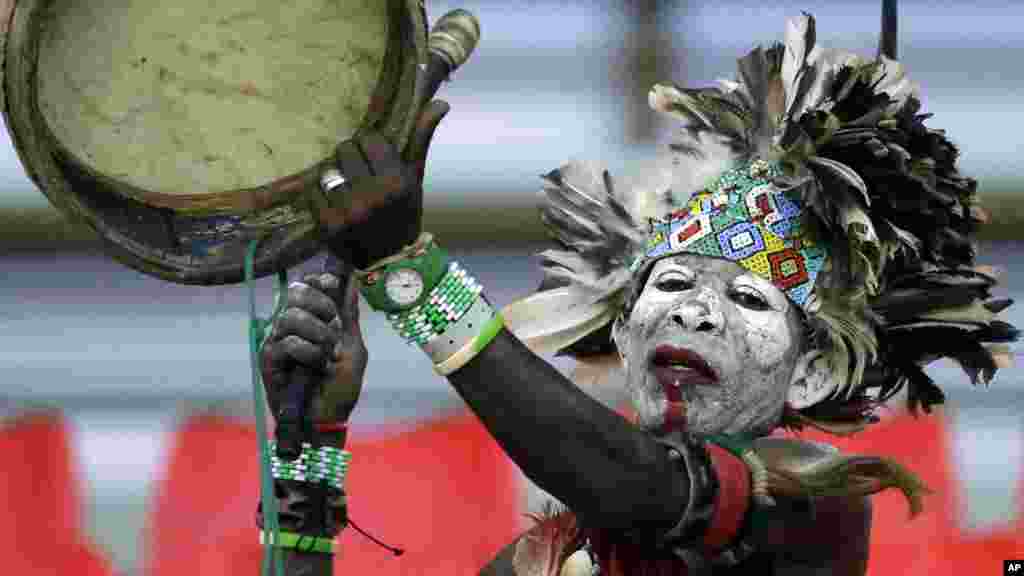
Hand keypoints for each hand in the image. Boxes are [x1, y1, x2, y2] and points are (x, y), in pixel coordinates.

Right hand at [260, 260, 366, 426]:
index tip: (333, 284)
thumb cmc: (339, 388)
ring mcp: (278, 341)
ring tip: (328, 352)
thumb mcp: (353, 348)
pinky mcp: (268, 358)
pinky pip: (286, 342)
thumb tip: (352, 281)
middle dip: (319, 302)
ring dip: (316, 331)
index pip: (307, 285)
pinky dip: (307, 352)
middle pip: (295, 292)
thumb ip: (349, 315)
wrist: (327, 421)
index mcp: (312, 320)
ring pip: (289, 315)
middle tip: (333, 323)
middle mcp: (292, 327)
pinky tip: (316, 366)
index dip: (319, 280)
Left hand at [318, 100, 449, 269]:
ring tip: (347, 190)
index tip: (374, 158)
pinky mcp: (326, 226)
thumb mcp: (415, 178)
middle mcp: (371, 197)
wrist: (392, 262)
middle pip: (344, 149)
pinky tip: (336, 205)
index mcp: (396, 183)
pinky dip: (322, 195)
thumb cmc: (404, 213)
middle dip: (351, 157)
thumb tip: (440, 101)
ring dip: (335, 176)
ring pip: (327, 169)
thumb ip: (421, 138)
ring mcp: (346, 212)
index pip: (368, 139)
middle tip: (359, 174)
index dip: (369, 146)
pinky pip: (314, 192)